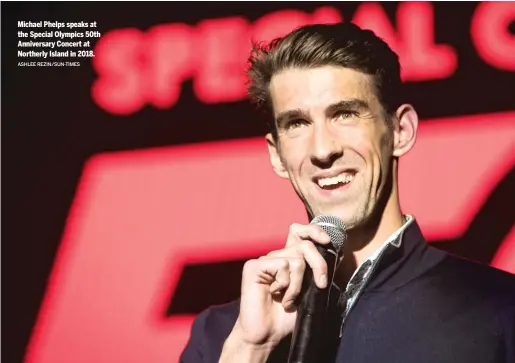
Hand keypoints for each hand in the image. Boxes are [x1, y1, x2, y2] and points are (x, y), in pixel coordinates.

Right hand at [232, 223, 332, 348]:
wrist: (266, 335)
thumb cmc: (285, 317)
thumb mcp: (308, 292)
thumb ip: (314, 273)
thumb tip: (332, 256)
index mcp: (287, 259)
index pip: (299, 233)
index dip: (313, 232)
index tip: (327, 241)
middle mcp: (276, 256)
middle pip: (305, 245)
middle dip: (319, 265)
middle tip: (321, 284)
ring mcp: (263, 260)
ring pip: (297, 259)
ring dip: (298, 285)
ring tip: (288, 299)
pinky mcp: (254, 266)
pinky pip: (283, 266)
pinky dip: (286, 285)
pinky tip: (275, 294)